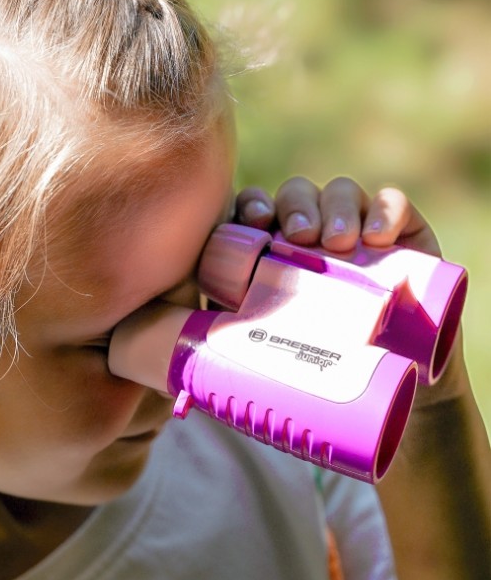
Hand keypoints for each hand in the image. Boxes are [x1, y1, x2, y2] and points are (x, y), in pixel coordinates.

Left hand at [237, 177, 489, 579]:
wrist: (395, 384)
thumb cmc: (319, 364)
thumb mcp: (273, 354)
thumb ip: (232, 358)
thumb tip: (176, 386)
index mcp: (275, 249)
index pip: (255, 211)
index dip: (250, 206)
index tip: (251, 223)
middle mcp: (312, 231)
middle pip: (294, 195)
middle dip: (293, 207)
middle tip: (298, 237)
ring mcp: (356, 228)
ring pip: (338, 193)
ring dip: (335, 208)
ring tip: (335, 243)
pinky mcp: (403, 234)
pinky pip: (393, 205)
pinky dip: (385, 210)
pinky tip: (378, 236)